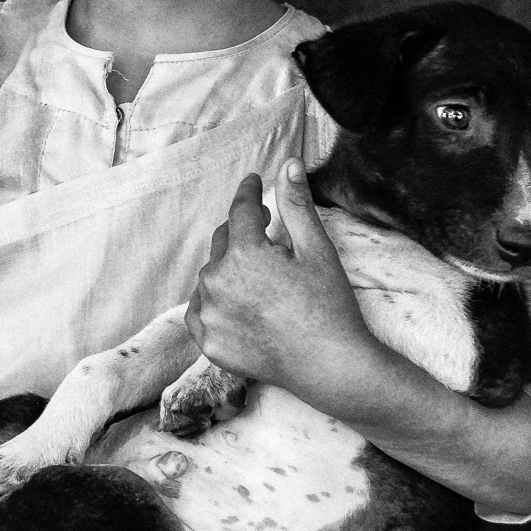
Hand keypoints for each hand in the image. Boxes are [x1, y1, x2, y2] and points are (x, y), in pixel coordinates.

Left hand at [185, 162, 371, 402]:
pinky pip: (201, 310)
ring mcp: (209, 315)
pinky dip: (214, 302)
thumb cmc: (329, 306)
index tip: (252, 182)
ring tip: (257, 276)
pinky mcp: (208, 342)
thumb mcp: (317, 250)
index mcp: (244, 254)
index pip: (240, 211)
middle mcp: (217, 282)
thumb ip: (296, 206)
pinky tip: (238, 303)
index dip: (248, 192)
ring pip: (211, 276)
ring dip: (228, 269)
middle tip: (264, 233)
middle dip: (242, 234)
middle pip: (223, 243)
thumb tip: (288, 164)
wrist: (330, 365)